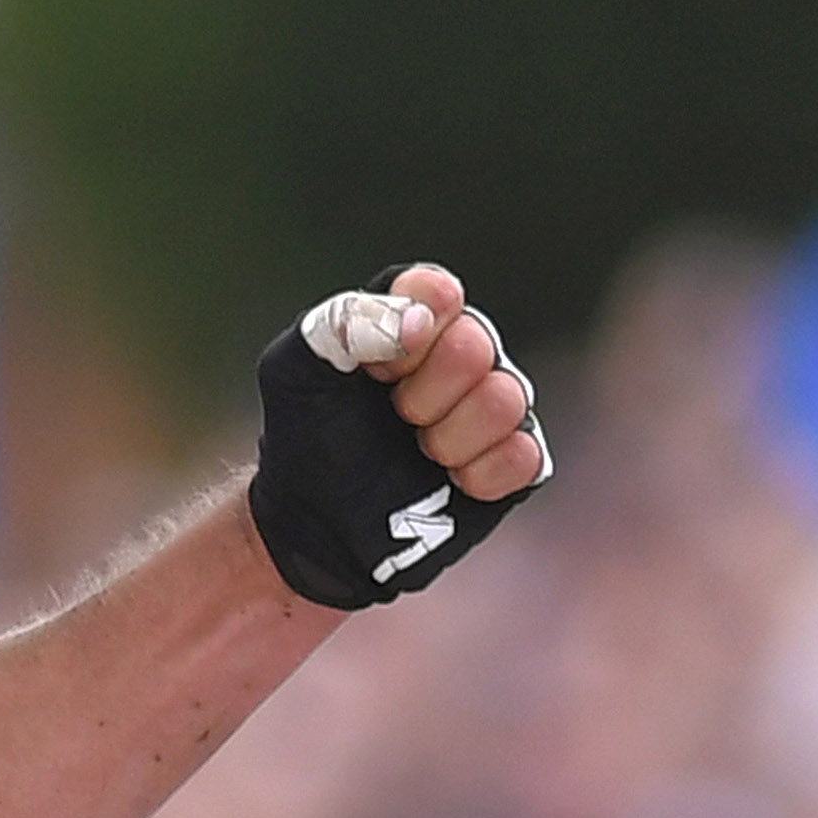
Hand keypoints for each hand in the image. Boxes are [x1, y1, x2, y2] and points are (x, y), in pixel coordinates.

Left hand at [315, 263, 547, 502]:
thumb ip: (340, 325)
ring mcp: (493, 406)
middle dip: (422, 393)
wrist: (314, 524)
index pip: (436, 294)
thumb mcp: (293, 372)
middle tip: (396, 416)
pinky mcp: (512, 462)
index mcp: (415, 317)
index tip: (376, 371)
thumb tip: (416, 322)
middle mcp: (464, 352)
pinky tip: (448, 482)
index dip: (407, 333)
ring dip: (449, 437)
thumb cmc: (306, 438)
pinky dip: (479, 475)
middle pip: (474, 346)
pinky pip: (524, 456)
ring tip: (420, 451)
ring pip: (507, 400)